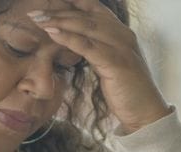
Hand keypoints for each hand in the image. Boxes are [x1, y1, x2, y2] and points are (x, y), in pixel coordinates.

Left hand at [29, 0, 171, 133]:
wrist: (146, 113)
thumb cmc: (126, 89)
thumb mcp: (109, 63)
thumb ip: (95, 48)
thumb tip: (72, 41)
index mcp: (121, 32)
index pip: (93, 8)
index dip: (72, 3)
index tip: (49, 3)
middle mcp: (123, 34)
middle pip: (86, 16)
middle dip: (58, 12)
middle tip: (34, 13)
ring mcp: (122, 47)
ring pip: (86, 27)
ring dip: (59, 21)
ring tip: (38, 20)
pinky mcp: (117, 62)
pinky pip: (88, 46)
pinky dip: (68, 38)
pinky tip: (52, 33)